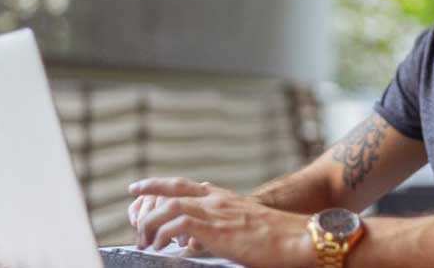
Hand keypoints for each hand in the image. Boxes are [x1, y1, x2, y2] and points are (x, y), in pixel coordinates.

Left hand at [128, 177, 314, 267]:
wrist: (299, 237)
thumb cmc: (280, 237)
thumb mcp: (247, 225)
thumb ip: (226, 225)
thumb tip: (205, 238)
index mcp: (224, 197)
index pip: (184, 185)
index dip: (157, 185)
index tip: (138, 188)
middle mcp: (218, 199)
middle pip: (172, 191)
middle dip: (146, 202)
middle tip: (134, 222)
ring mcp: (216, 211)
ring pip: (169, 208)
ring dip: (151, 224)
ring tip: (144, 241)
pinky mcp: (216, 228)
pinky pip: (178, 226)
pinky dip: (164, 235)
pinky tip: (161, 248)